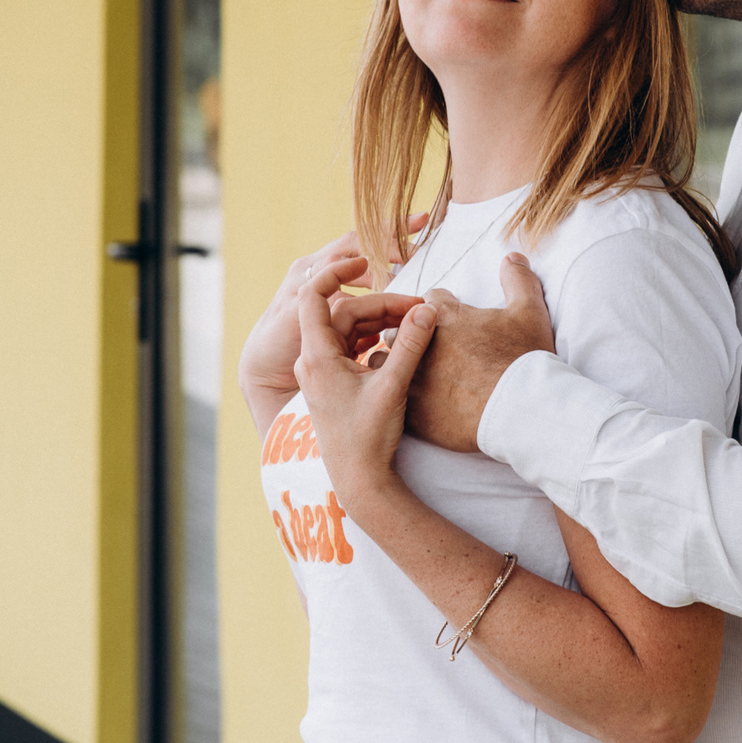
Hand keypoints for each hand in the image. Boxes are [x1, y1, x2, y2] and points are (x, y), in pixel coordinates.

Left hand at [238, 219, 424, 425]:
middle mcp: (313, 360)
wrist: (358, 481)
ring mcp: (322, 372)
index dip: (337, 272)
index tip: (366, 262)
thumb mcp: (393, 386)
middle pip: (343, 312)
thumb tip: (428, 308)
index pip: (314, 296)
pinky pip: (352, 347)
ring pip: (349, 329)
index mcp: (317, 356)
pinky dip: (375, 338)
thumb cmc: (368, 438)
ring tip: (416, 323)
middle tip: (419, 308)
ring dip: (380, 321)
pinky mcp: (335, 383)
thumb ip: (410, 344)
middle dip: (381, 304)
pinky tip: (401, 342)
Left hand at [406, 253, 556, 452]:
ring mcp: (412, 377)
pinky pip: (391, 396)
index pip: (429, 301)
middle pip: (402, 329)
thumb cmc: (524, 361)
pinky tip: (422, 400)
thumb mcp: (529, 312)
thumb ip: (518, 279)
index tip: (456, 323)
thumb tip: (513, 257)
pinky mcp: (412, 410)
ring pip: (388, 362)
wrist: (520, 413)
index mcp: (443, 314)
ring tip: (426, 376)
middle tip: (439, 350)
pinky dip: (401, 395)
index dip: (444, 310)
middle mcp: (419, 344)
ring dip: (401, 364)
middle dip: (414, 335)